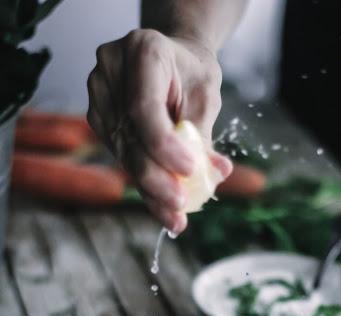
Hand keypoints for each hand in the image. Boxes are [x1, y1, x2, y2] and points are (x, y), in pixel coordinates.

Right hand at [87, 29, 231, 231]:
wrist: (174, 63)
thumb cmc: (191, 74)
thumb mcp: (205, 95)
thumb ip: (204, 135)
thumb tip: (216, 174)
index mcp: (142, 50)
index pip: (144, 106)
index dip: (164, 145)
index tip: (190, 170)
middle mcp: (111, 70)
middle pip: (130, 136)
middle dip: (156, 177)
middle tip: (180, 205)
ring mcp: (99, 96)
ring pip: (124, 153)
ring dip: (151, 189)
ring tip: (175, 215)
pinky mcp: (99, 120)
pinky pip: (123, 158)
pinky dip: (145, 184)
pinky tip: (164, 207)